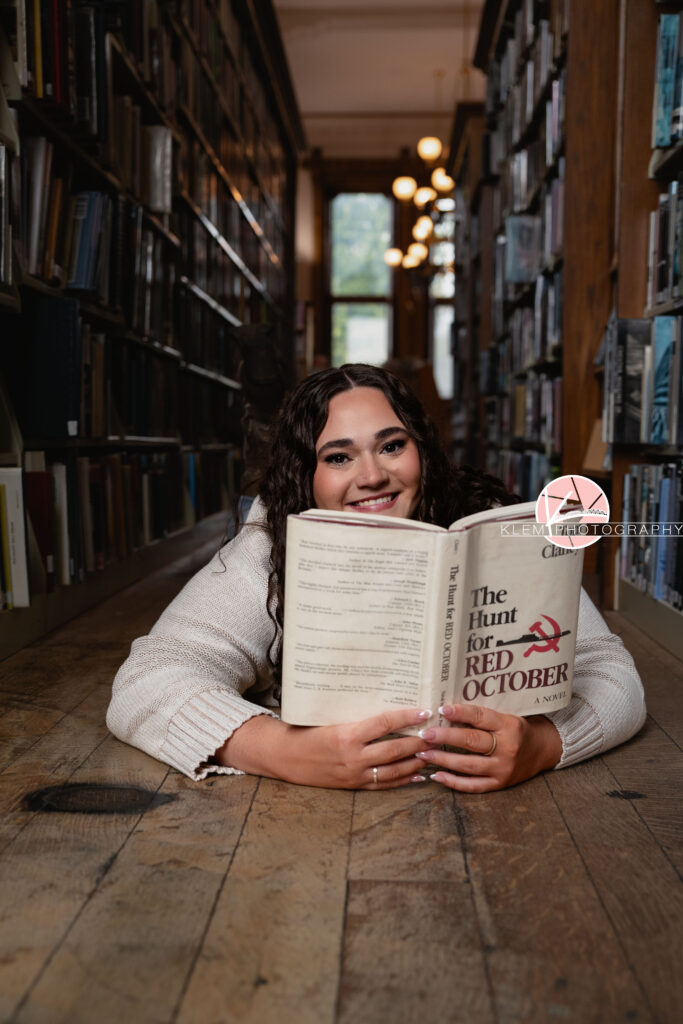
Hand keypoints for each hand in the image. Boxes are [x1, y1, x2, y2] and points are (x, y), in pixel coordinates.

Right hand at [218, 707, 436, 788]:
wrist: (285, 757)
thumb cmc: (305, 730)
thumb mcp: (328, 717)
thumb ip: (353, 713)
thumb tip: (381, 696)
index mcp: (346, 735)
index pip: (384, 724)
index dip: (406, 717)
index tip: (424, 710)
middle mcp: (353, 757)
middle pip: (395, 749)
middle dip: (419, 741)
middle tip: (438, 732)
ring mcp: (355, 774)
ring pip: (394, 770)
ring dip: (416, 762)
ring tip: (434, 753)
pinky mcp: (354, 786)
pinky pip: (384, 784)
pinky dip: (404, 780)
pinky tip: (419, 775)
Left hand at [414, 703, 562, 791]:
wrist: (543, 750)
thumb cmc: (517, 729)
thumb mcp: (506, 716)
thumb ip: (481, 715)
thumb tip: (446, 710)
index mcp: (509, 725)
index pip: (480, 717)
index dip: (460, 712)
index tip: (441, 709)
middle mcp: (507, 748)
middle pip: (471, 741)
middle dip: (445, 737)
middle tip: (425, 734)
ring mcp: (504, 768)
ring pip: (469, 765)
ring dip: (443, 760)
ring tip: (423, 754)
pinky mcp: (500, 784)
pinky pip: (473, 786)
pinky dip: (453, 782)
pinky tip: (437, 775)